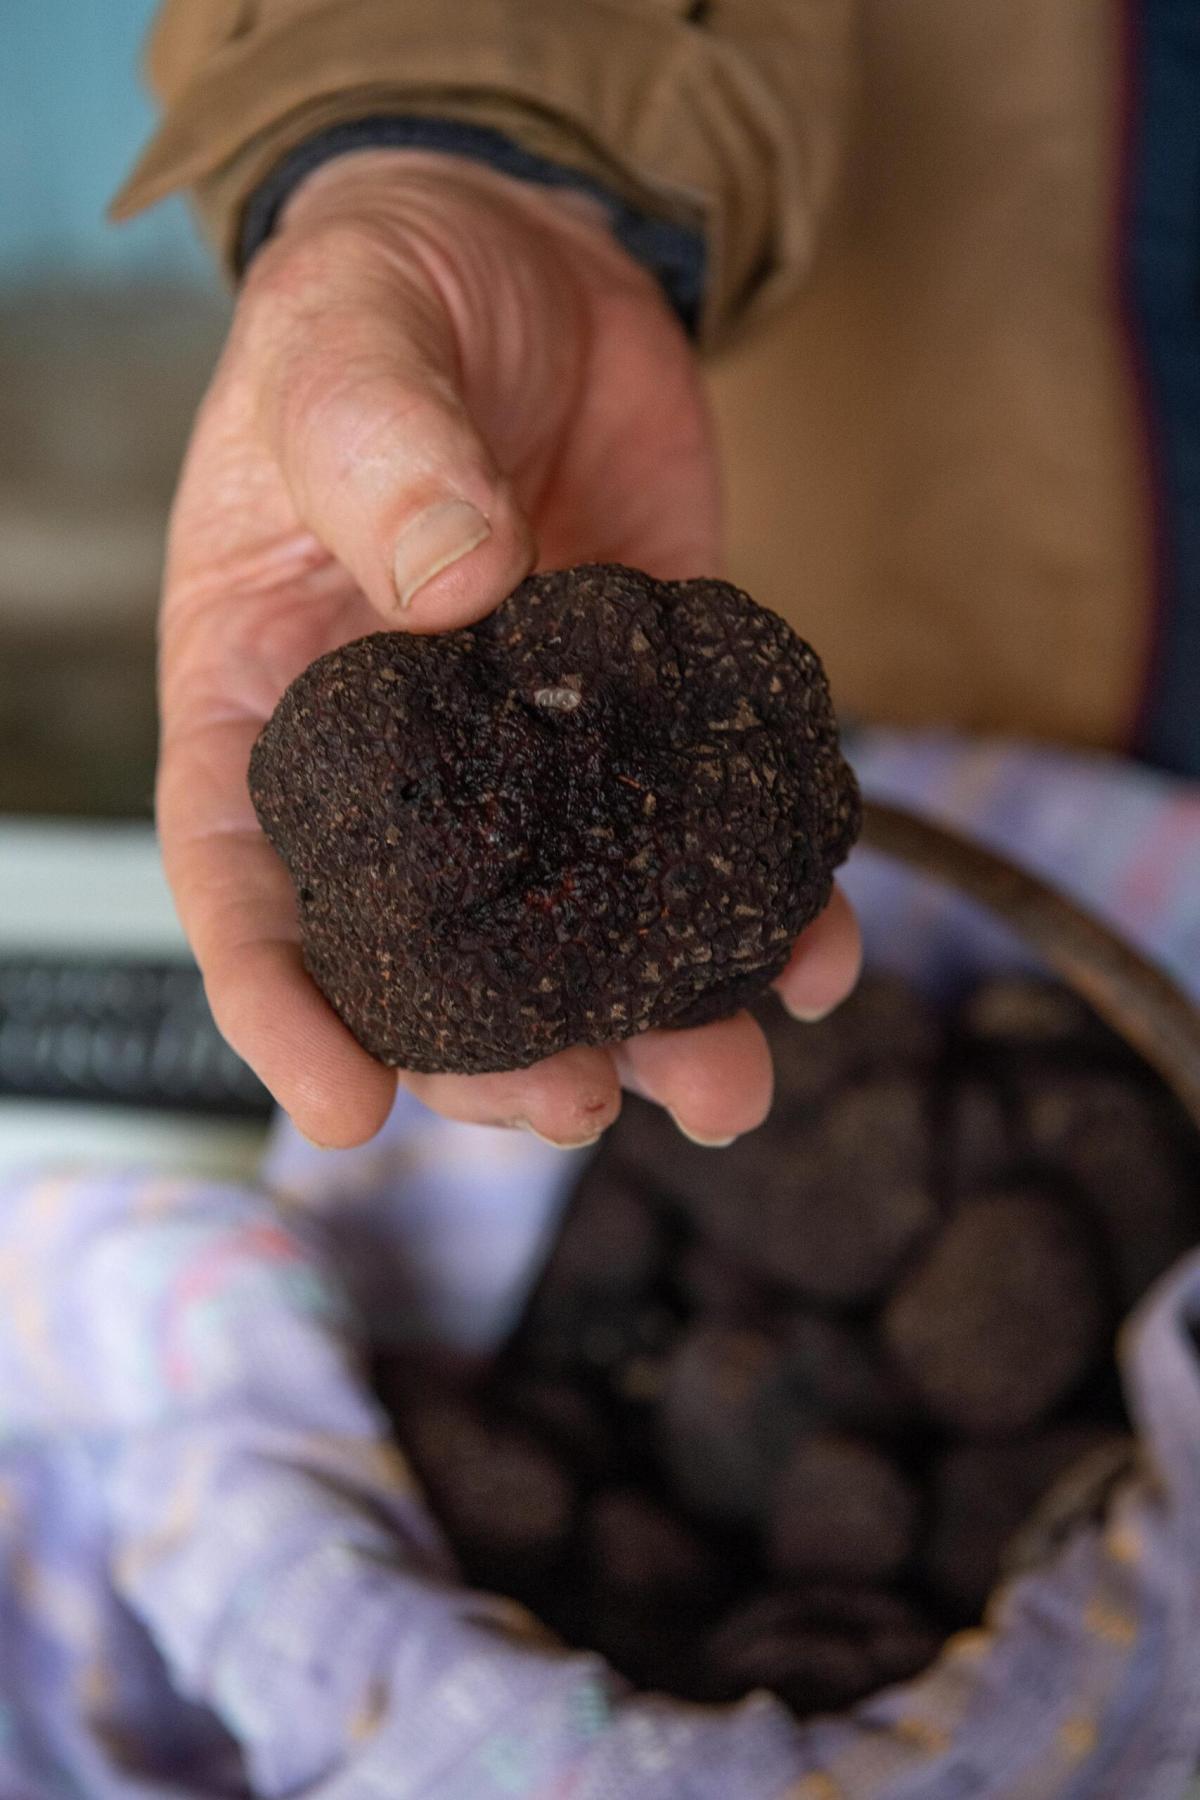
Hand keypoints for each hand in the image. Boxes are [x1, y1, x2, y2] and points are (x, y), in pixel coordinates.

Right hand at [158, 150, 859, 1148]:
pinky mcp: (655, 721)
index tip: (347, 1109)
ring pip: (580, 931)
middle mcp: (407, 763)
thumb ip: (379, 457)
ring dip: (649, 1024)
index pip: (244, 880)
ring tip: (720, 1088)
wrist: (527, 266)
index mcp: (272, 700)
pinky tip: (817, 953)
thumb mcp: (350, 347)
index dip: (282, 1004)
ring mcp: (540, 756)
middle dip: (495, 1051)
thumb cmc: (384, 302)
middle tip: (570, 1105)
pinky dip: (767, 908)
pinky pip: (707, 835)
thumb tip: (460, 585)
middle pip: (427, 953)